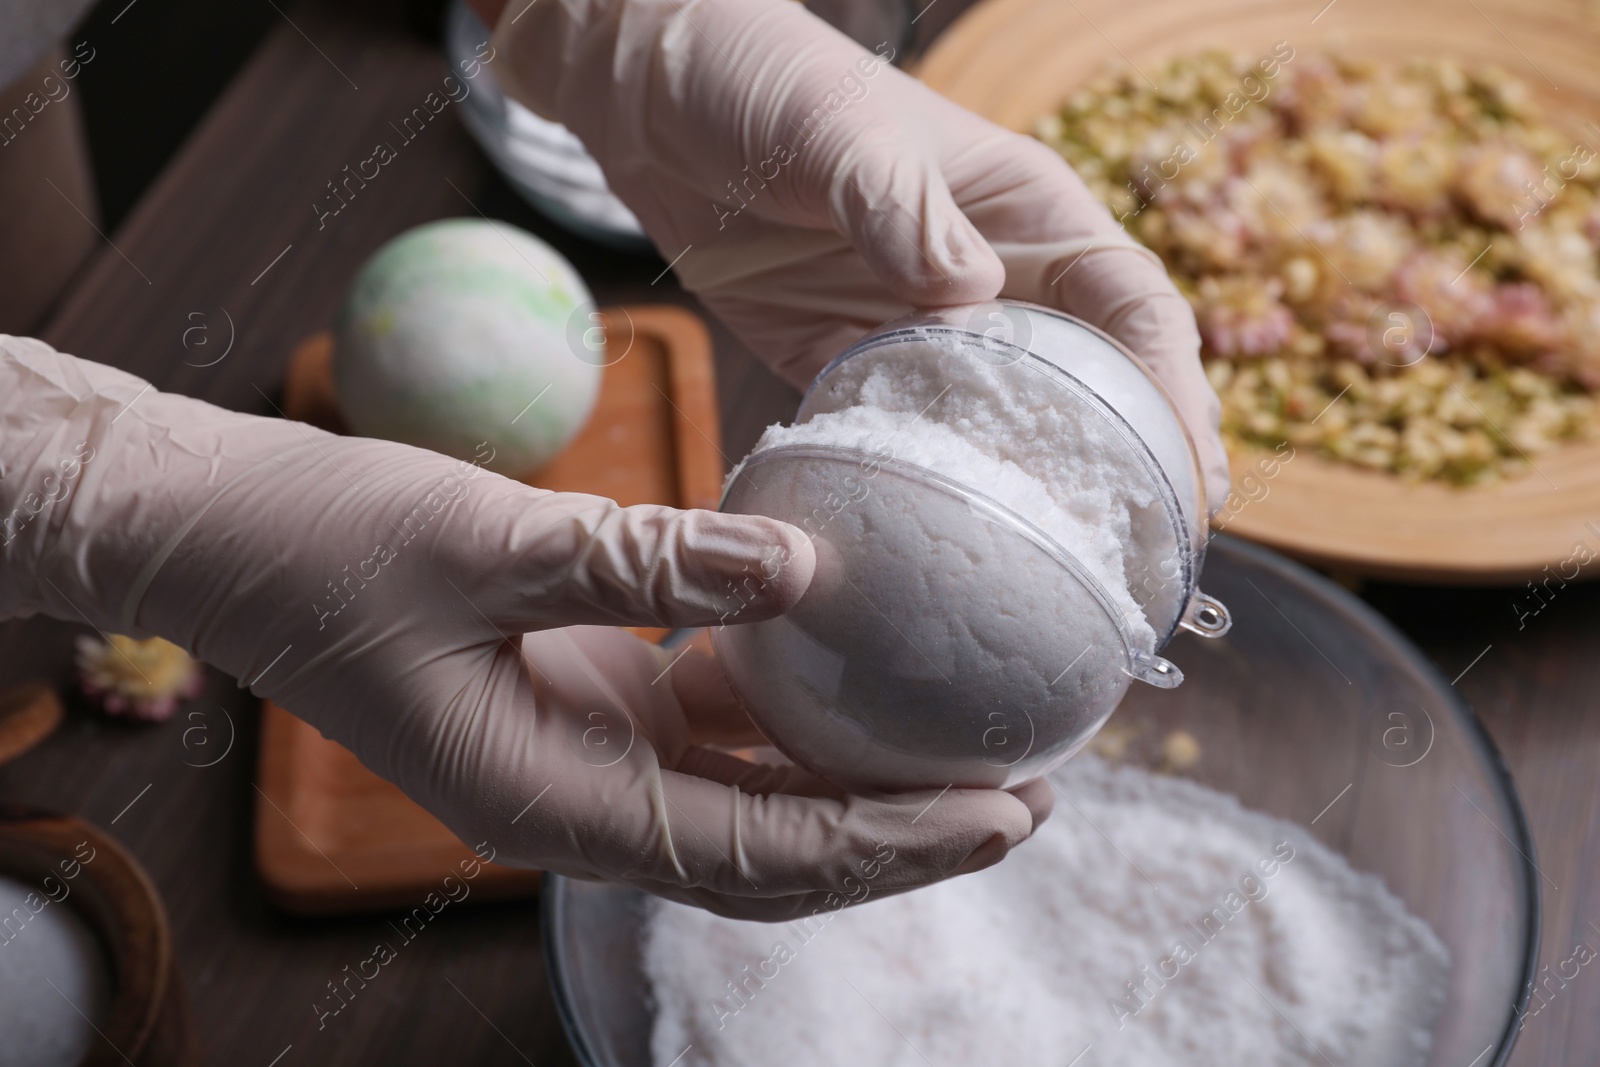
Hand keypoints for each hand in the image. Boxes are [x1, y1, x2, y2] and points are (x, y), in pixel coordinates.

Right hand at [0, 338, 1047, 918]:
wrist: (231, 538)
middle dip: (899, 839)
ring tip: (966, 745)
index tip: (1001, 814)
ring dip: (855, 783)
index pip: (759, 851)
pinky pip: (713, 735)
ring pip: (751, 802)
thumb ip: (648, 561)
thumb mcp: (491, 541)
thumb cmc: (330, 546)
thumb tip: (807, 567)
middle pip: (774, 856)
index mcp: (551, 803)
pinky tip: (855, 667)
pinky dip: (790, 718)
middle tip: (1025, 797)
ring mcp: (587, 759)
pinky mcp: (590, 705)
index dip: (887, 842)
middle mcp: (580, 805)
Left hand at [488, 0, 1229, 509]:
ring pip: (1000, 426)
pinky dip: (923, 490)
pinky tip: (934, 551)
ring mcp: (917, 327)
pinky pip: (899, 437)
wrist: (652, 91)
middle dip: (1128, 470)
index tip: (1192, 477)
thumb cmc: (763, 76)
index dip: (1175, 391)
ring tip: (1062, 586)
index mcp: (1024, 213)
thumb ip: (901, 205)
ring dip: (1033, 500)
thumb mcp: (838, 126)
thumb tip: (968, 294)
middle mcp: (988, 279)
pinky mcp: (842, 361)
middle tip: (1149, 565)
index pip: (1131, 307)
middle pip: (1087, 386)